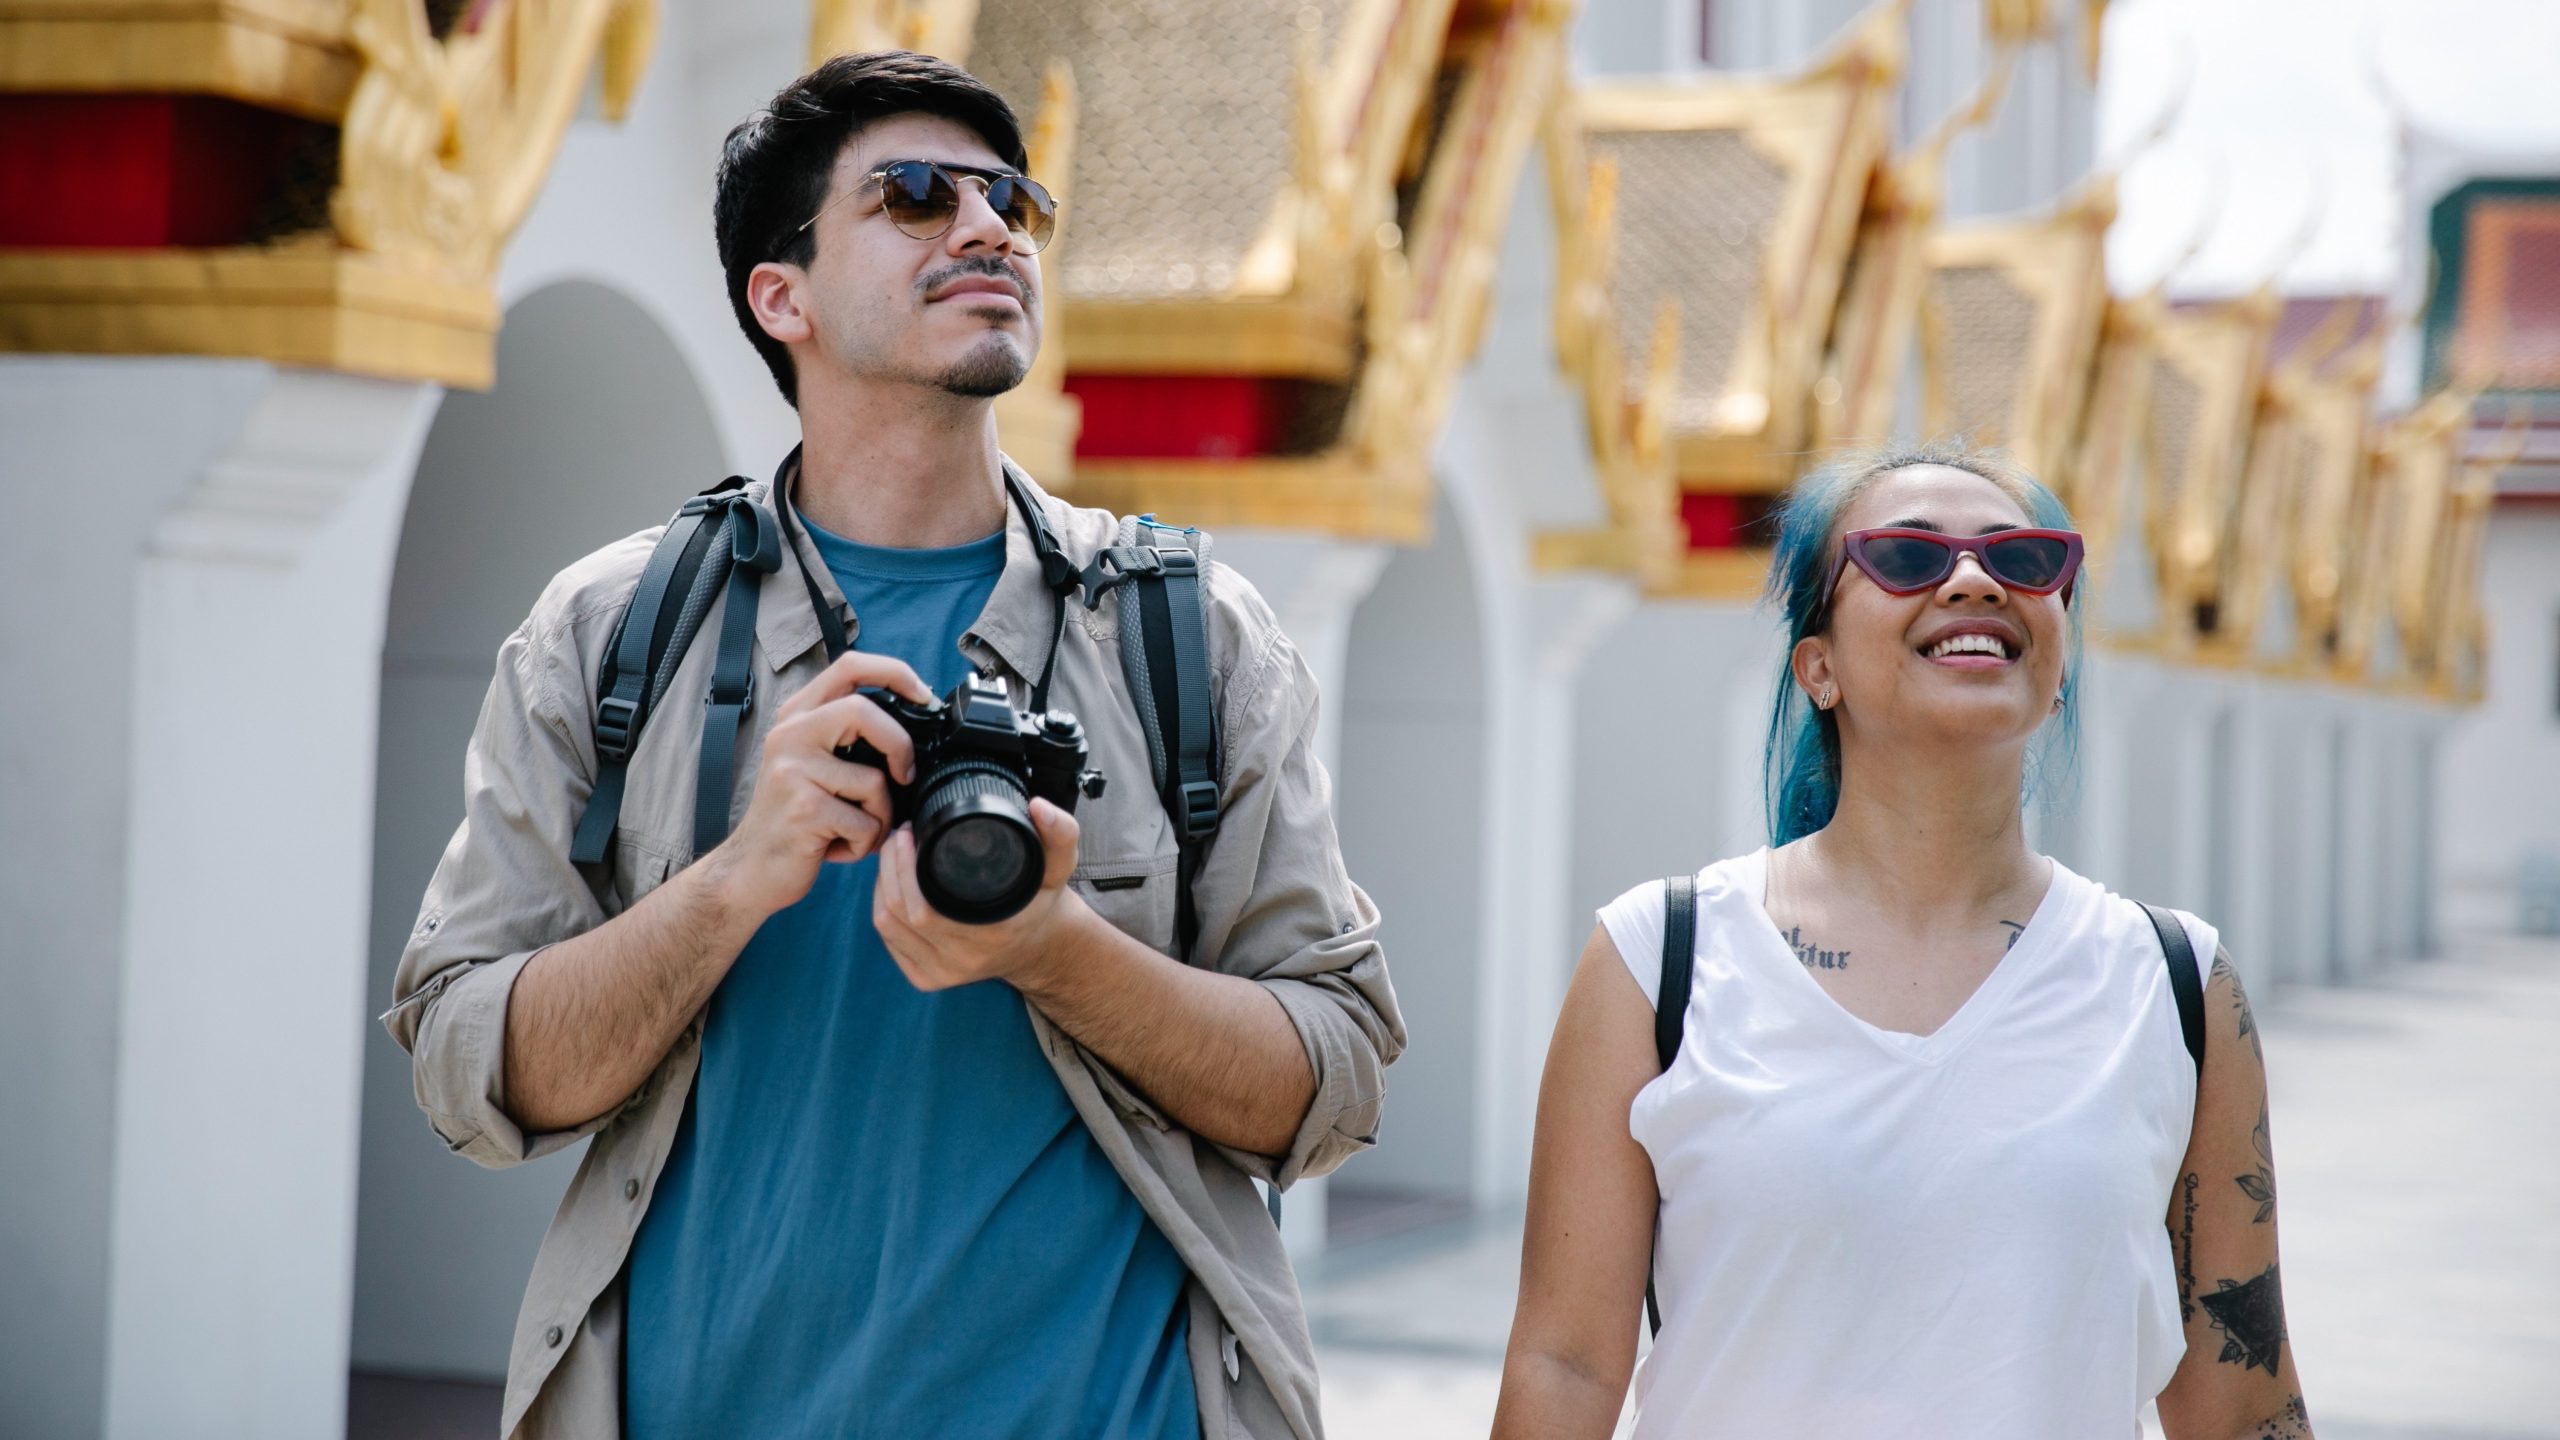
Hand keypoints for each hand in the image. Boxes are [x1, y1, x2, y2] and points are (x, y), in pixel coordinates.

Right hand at [700, 650, 932, 922]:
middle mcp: (789, 735)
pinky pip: (866, 822)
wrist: (750, 868)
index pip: (849, 666)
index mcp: (797, 717)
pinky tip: (838, 847)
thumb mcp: (811, 763)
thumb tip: (911, 720)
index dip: (895, 673)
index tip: (923, 695)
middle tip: (904, 776)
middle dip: (899, 747)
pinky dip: (864, 843)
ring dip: (880, 816)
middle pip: (863, 711)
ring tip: (855, 830)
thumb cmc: (792, 818)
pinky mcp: (804, 809)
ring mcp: (793, 770)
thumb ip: (846, 736)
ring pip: (874, 779)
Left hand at [874, 796, 1085, 991]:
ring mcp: (942, 973)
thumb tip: (1039, 807)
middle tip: (899, 837)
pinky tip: (891, 885)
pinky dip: (882, 907)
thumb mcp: (1058, 867)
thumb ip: (1060, 833)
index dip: (905, 865)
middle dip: (889, 866)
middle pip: (898, 912)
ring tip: (892, 855)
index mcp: (993, 933)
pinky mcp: (926, 979)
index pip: (924, 905)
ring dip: (881, 885)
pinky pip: (888, 940)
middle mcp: (964, 959)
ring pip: (886, 925)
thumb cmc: (1039, 902)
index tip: (911, 831)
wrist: (1038, 949)